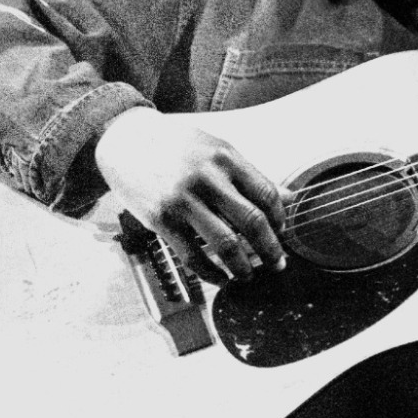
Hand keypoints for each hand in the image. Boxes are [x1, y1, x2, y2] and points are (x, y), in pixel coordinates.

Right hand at [94, 108, 288, 280]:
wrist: (125, 139)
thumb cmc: (176, 146)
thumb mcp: (216, 149)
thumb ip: (251, 175)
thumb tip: (291, 198)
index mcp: (226, 157)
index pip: (267, 194)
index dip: (280, 219)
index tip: (282, 233)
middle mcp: (206, 177)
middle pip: (252, 222)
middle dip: (271, 249)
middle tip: (279, 264)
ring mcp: (183, 200)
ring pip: (226, 244)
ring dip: (244, 267)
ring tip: (249, 275)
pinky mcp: (161, 219)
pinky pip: (193, 256)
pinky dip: (212, 273)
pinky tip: (221, 278)